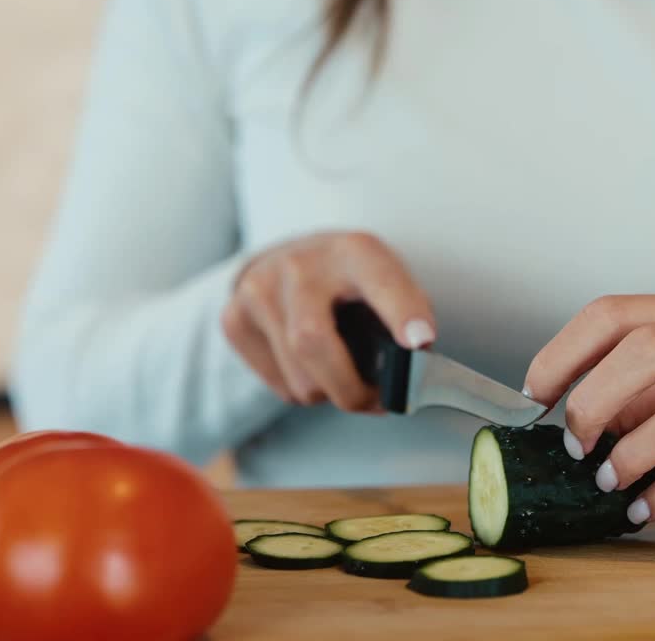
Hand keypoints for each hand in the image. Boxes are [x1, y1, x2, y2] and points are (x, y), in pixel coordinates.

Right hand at [220, 232, 434, 410]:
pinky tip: (312, 367)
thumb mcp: (387, 282)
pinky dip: (305, 392)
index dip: (402, 313)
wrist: (292, 258)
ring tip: (346, 379)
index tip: (419, 341)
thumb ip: (404, 320)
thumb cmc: (353, 281)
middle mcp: (300, 265)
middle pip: (313, 341)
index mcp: (354, 251)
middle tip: (377, 403)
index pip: (380, 282)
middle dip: (352, 390)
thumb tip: (406, 378)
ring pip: (299, 380)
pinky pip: (280, 387)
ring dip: (331, 394)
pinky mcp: (234, 319)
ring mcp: (259, 290)